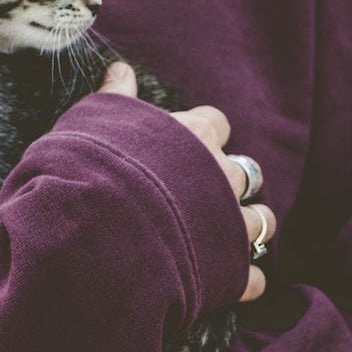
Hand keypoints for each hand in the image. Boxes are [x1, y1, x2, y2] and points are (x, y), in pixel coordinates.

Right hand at [99, 62, 268, 303]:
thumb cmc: (89, 169)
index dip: (202, 135)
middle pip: (246, 172)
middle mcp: (219, 176)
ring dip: (249, 227)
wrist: (93, 229)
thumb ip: (114, 97)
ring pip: (262, 221)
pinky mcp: (229, 271)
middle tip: (206, 195)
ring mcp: (229, 223)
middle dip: (231, 183)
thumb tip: (119, 67)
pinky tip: (230, 283)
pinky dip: (244, 281)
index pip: (214, 123)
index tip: (186, 147)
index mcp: (191, 136)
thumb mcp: (93, 121)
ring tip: (229, 238)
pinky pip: (253, 277)